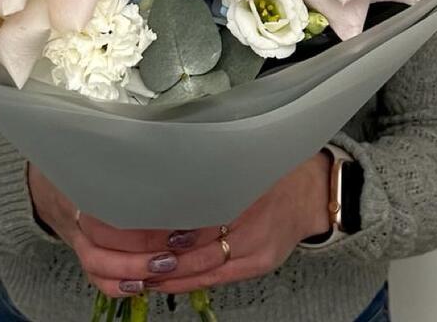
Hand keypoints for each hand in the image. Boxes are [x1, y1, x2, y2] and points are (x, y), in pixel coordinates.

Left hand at [27, 153, 330, 297]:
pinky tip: (163, 279)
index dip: (164, 220)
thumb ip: (208, 161)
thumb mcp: (242, 155)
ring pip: (202, 269)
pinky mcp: (256, 265)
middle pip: (195, 247)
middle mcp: (250, 226)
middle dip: (158, 252)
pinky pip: (216, 279)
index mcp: (244, 190)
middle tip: (124, 249)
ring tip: (134, 268)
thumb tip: (164, 156)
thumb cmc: (275, 166)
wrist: (313, 191)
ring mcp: (255, 251)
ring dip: (167, 271)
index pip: (196, 211)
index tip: (134, 216)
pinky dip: (187, 280)